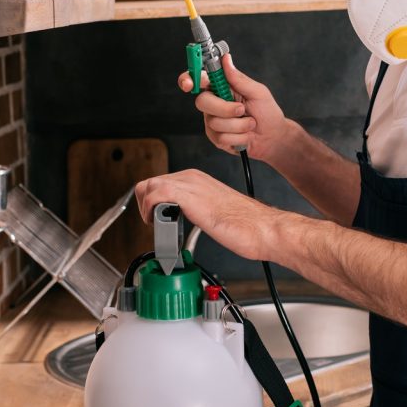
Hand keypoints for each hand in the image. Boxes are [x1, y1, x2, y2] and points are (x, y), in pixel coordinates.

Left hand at [134, 169, 279, 261]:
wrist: (262, 228)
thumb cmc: (246, 225)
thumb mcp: (213, 211)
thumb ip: (196, 210)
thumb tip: (182, 220)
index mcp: (197, 179)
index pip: (159, 183)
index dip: (152, 203)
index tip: (157, 219)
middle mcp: (192, 178)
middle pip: (150, 182)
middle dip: (145, 204)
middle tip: (155, 223)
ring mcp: (191, 185)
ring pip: (149, 185)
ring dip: (146, 207)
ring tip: (156, 225)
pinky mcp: (190, 197)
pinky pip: (156, 193)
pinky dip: (150, 209)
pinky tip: (159, 222)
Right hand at [178, 54, 290, 162]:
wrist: (273, 137)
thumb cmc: (267, 112)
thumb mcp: (258, 92)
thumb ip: (239, 78)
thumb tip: (226, 59)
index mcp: (222, 87)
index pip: (199, 80)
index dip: (188, 79)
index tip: (188, 84)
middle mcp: (214, 103)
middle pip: (202, 102)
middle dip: (224, 108)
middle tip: (242, 110)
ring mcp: (213, 121)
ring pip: (215, 122)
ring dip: (239, 125)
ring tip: (250, 124)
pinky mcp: (216, 137)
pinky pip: (221, 137)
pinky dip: (239, 137)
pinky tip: (245, 136)